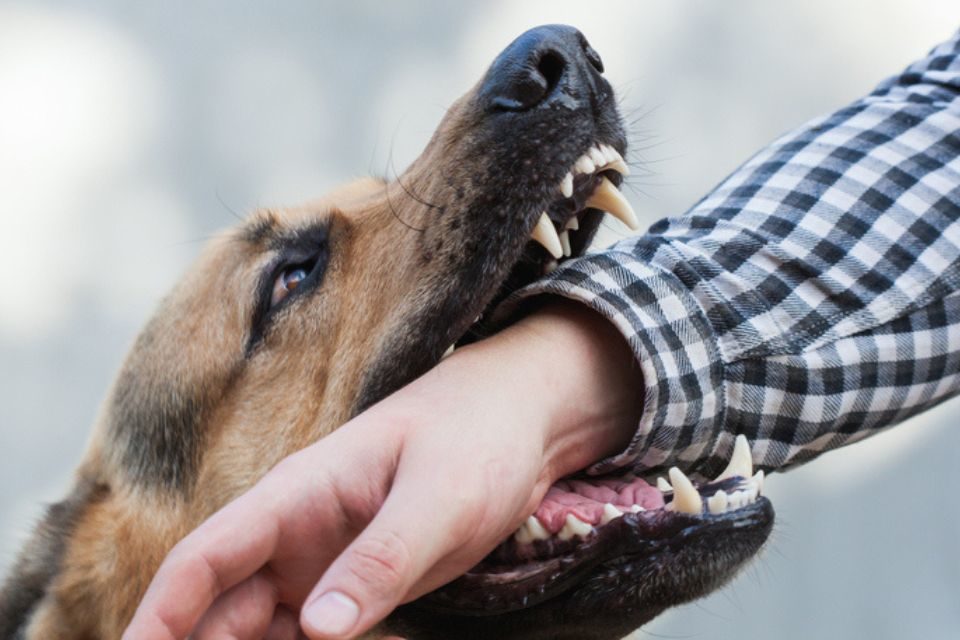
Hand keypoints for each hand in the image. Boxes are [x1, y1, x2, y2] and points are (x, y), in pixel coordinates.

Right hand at [122, 302, 641, 638]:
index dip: (159, 616)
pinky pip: (310, 632)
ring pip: (258, 626)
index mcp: (297, 495)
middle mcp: (296, 532)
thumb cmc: (477, 437)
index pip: (202, 558)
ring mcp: (324, 559)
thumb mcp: (438, 498)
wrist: (522, 419)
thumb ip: (381, 559)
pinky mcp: (357, 581)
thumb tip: (316, 630)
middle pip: (220, 606)